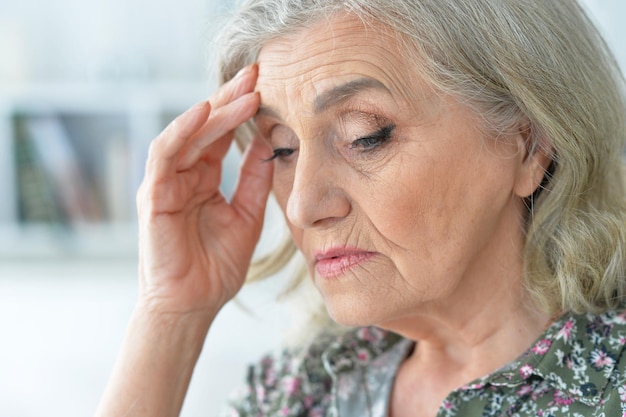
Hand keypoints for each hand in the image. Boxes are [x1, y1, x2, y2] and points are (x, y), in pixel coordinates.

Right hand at [136, 64, 271, 316]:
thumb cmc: (216, 266)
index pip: (220, 135)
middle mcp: (182, 175)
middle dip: (229, 98)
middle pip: (204, 127)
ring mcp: (165, 183)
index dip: (241, 110)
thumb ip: (254, 179)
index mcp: (202, 179)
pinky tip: (206, 111)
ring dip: (214, 109)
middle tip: (256, 73)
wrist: (193, 304)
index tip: (268, 86)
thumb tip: (272, 144)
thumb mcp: (246, 215)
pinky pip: (165, 154)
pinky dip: (183, 130)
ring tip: (243, 88)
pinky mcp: (153, 195)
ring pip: (187, 133)